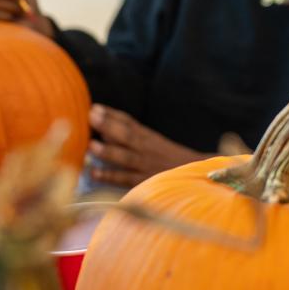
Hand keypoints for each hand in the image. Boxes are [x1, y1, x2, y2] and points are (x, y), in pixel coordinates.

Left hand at [87, 104, 204, 187]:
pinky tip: (95, 173)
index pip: (130, 123)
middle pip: (128, 136)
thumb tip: (105, 132)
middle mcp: (148, 150)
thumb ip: (134, 137)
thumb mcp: (156, 144)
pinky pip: (127, 179)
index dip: (113, 115)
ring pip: (126, 157)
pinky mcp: (146, 182)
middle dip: (109, 126)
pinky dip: (111, 176)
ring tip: (91, 145)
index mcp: (151, 138)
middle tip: (91, 116)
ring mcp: (147, 166)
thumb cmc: (171, 161)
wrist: (197, 177)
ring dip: (109, 150)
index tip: (95, 107)